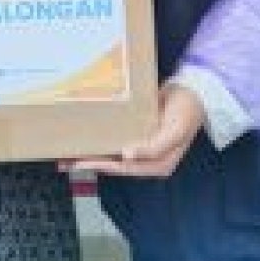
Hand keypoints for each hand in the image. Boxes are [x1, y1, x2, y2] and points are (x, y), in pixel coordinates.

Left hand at [67, 84, 204, 178]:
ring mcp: (142, 147)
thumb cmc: (186, 112)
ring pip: (112, 154)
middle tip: (64, 161)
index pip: (124, 169)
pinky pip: (115, 139)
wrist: (195, 91)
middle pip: (114, 165)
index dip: (102, 166)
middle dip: (90, 163)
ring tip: (67, 153)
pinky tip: (84, 137)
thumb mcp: (174, 131)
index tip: (82, 163)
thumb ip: (153, 147)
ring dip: (91, 153)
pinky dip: (100, 140)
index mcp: (158, 165)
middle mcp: (148, 160)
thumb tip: (126, 156)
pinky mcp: (137, 134)